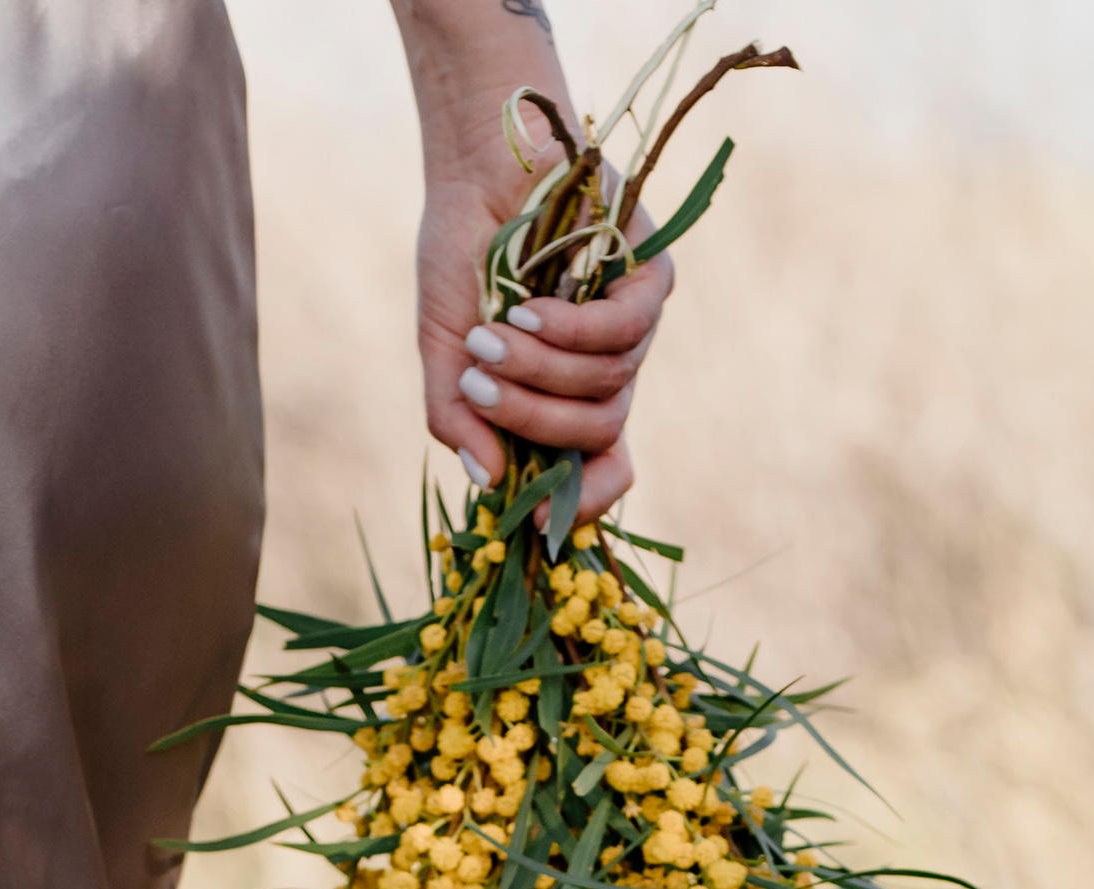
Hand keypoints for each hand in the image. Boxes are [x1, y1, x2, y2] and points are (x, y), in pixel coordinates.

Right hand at [415, 145, 674, 525]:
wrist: (475, 165)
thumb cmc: (460, 257)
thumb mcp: (443, 348)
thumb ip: (456, 417)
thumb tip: (485, 481)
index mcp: (566, 397)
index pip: (602, 471)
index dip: (582, 504)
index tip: (537, 518)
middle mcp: (605, 369)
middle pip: (598, 434)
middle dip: (535, 421)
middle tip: (480, 383)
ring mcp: (632, 324)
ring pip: (609, 386)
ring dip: (542, 370)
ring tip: (490, 334)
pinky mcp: (650, 274)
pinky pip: (626, 330)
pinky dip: (572, 332)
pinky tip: (528, 312)